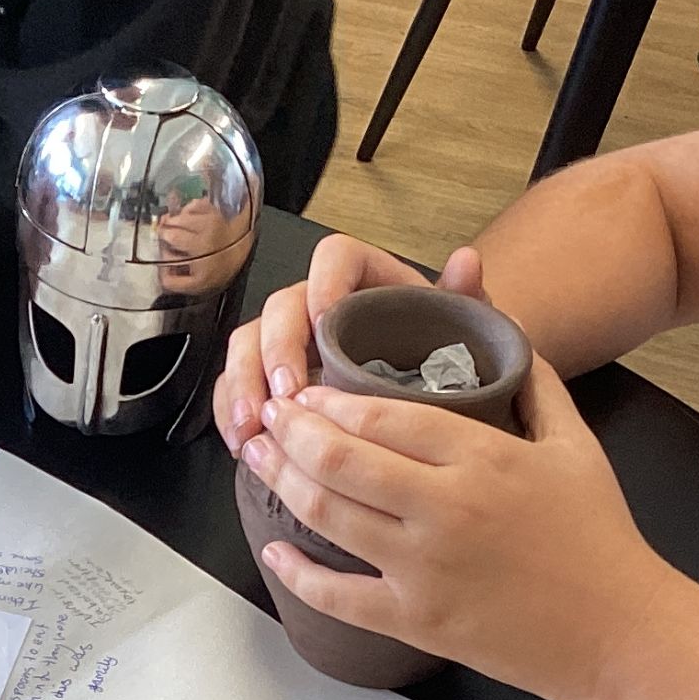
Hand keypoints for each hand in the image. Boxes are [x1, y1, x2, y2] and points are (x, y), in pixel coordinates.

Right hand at [214, 237, 483, 455]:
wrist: (430, 397)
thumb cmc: (441, 360)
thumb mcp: (458, 333)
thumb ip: (463, 297)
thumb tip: (467, 261)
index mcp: (365, 279)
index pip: (334, 256)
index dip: (324, 283)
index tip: (324, 322)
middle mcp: (318, 303)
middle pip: (280, 306)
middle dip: (276, 350)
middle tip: (287, 395)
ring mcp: (289, 342)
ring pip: (249, 344)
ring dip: (243, 384)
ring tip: (254, 427)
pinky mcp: (269, 379)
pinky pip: (235, 384)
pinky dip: (231, 410)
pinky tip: (243, 443)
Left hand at [241, 367, 664, 699]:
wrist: (617, 631)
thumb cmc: (598, 534)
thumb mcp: (574, 442)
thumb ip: (533, 378)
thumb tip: (498, 322)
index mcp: (481, 457)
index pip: (382, 415)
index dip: (330, 399)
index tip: (306, 389)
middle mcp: (444, 509)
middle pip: (339, 459)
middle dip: (289, 430)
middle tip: (269, 415)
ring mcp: (423, 568)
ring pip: (327, 515)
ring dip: (280, 482)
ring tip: (259, 457)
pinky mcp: (414, 621)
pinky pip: (336, 594)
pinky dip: (297, 570)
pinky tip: (275, 548)